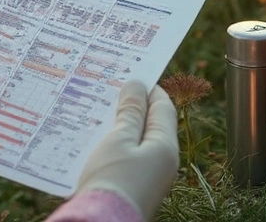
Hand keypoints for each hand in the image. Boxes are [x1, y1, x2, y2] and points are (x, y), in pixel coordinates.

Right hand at [75, 80, 178, 220]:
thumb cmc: (110, 181)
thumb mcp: (118, 140)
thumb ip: (129, 113)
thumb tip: (137, 86)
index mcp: (166, 147)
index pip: (163, 106)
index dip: (147, 88)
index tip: (128, 75)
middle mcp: (164, 163)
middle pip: (152, 125)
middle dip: (132, 108)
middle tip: (110, 92)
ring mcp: (151, 178)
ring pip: (139, 143)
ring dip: (122, 128)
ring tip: (100, 115)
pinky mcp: (137, 189)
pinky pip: (131, 160)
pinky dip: (117, 148)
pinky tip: (98, 144)